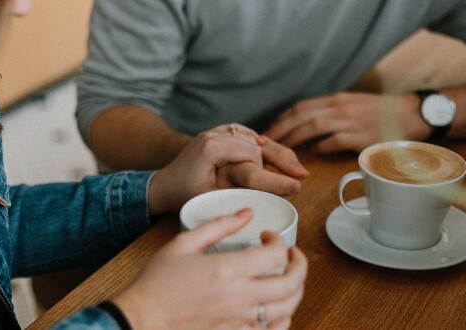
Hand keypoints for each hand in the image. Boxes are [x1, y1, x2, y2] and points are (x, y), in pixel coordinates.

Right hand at [112, 209, 307, 329]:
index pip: (275, 254)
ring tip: (289, 278)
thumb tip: (246, 213)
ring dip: (296, 291)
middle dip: (300, 265)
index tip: (267, 236)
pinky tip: (277, 306)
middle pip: (292, 283)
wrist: (142, 319)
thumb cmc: (158, 282)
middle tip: (292, 256)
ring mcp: (239, 320)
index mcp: (227, 269)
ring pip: (288, 309)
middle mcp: (239, 297)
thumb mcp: (183, 243)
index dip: (278, 240)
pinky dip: (283, 317)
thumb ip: (218, 225)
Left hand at [149, 124, 306, 214]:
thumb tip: (266, 198)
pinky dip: (258, 141)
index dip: (274, 172)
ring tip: (295, 166)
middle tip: (302, 175)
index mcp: (212, 148)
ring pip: (252, 137)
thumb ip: (235, 192)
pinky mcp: (216, 134)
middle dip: (282, 158)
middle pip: (256, 143)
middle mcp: (214, 135)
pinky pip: (243, 133)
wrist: (162, 184)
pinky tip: (272, 149)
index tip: (294, 184)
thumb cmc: (183, 194)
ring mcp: (215, 132)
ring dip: (273, 150)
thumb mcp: (210, 197)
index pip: (252, 155)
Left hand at [264, 92, 427, 152]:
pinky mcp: (362, 136)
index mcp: (337, 100)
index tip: (270, 130)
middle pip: (302, 115)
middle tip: (266, 143)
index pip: (301, 106)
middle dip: (281, 129)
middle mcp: (340, 107)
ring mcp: (351, 121)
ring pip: (314, 126)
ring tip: (282, 150)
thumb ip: (333, 113)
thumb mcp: (354, 105)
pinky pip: (335, 140)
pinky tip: (312, 154)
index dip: (282, 119)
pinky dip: (321, 147)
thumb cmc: (384, 113)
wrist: (414, 114)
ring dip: (294, 138)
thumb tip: (310, 128)